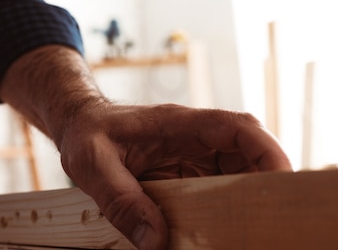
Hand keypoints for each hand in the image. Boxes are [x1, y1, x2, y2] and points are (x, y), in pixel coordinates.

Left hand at [0, 45, 291, 249]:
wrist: (78, 124)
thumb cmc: (85, 132)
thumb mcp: (92, 162)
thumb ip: (120, 197)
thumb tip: (155, 240)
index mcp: (178, 124)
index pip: (236, 127)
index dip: (267, 149)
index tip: (282, 178)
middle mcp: (192, 138)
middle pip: (245, 155)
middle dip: (262, 184)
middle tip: (263, 222)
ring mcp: (190, 156)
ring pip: (233, 175)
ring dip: (242, 201)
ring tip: (241, 232)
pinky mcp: (182, 174)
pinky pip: (212, 191)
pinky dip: (220, 211)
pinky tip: (213, 232)